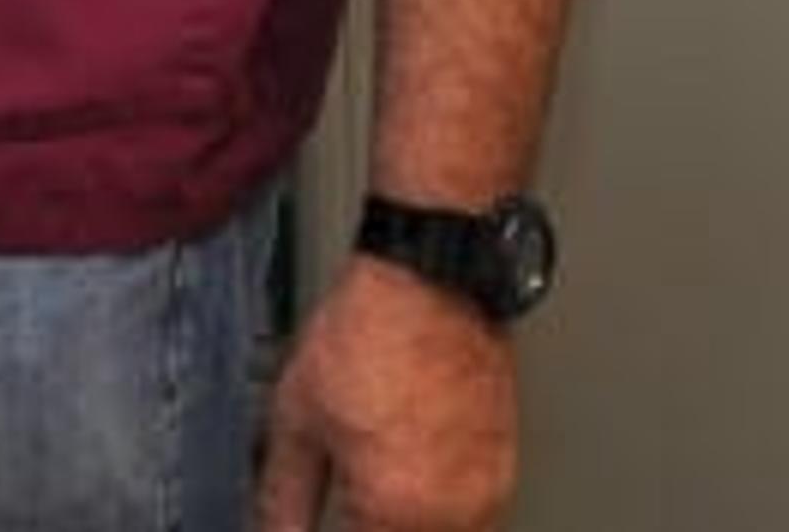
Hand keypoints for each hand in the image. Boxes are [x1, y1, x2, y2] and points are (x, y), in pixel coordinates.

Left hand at [254, 256, 520, 530]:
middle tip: (343, 502)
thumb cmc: (368, 335)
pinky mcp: (505, 471)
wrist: (429, 282)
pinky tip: (403, 472)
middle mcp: (454, 514)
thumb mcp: (296, 420)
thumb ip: (283, 497)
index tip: (314, 522)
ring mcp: (488, 494)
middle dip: (367, 529)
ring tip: (369, 482)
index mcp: (397, 510)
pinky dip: (432, 510)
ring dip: (399, 524)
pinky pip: (467, 518)